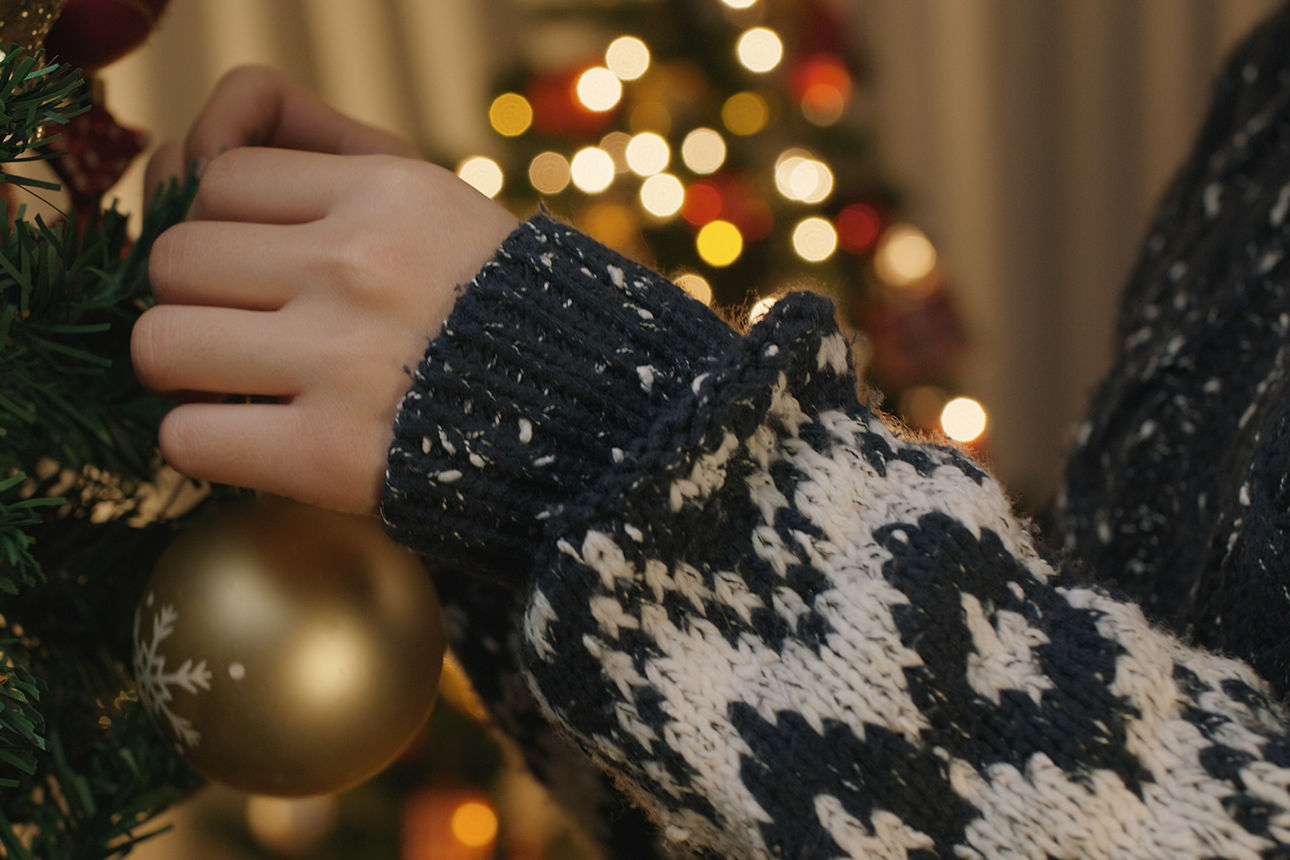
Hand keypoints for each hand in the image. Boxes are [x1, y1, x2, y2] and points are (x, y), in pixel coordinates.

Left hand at [132, 67, 518, 514]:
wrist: (601, 425)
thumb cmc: (514, 318)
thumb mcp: (448, 209)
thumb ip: (341, 167)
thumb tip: (209, 145)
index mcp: (386, 193)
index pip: (219, 181)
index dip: (222, 231)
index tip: (250, 272)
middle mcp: (356, 264)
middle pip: (175, 257)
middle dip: (194, 299)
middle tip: (234, 332)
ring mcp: (341, 359)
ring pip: (160, 343)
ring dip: (183, 372)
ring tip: (230, 386)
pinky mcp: (330, 454)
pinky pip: (188, 438)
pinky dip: (204, 446)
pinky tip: (251, 443)